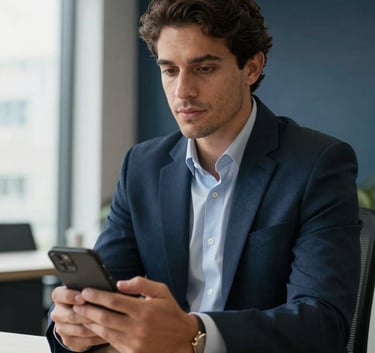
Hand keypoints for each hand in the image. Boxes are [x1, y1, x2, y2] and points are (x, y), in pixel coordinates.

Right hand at [50, 286, 107, 351]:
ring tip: (108, 323)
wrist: (81, 314)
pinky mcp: (67, 339)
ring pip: (78, 329)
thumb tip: (102, 288)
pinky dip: (95, 337)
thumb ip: (90, 288)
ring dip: (94, 327)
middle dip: (87, 314)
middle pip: (70, 315)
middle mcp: (57, 312)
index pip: (59, 295)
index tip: (83, 297)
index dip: (71, 296)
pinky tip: (106, 333)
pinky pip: (82, 341)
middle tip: (101, 312)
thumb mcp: (87, 290)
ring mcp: (61, 327)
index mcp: (59, 296)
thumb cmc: (87, 297)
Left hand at [72, 277, 198, 352]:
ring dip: (90, 322)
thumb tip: (119, 283)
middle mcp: (137, 327)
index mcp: (144, 310)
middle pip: (105, 317)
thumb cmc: (170, 311)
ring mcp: (134, 342)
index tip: (86, 291)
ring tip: (80, 314)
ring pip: (105, 331)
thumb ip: (140, 283)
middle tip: (76, 303)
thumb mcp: (161, 291)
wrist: (182, 338)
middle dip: (87, 309)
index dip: (97, 296)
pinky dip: (100, 333)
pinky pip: (111, 341)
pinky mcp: (132, 352)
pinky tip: (94, 326)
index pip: (114, 301)